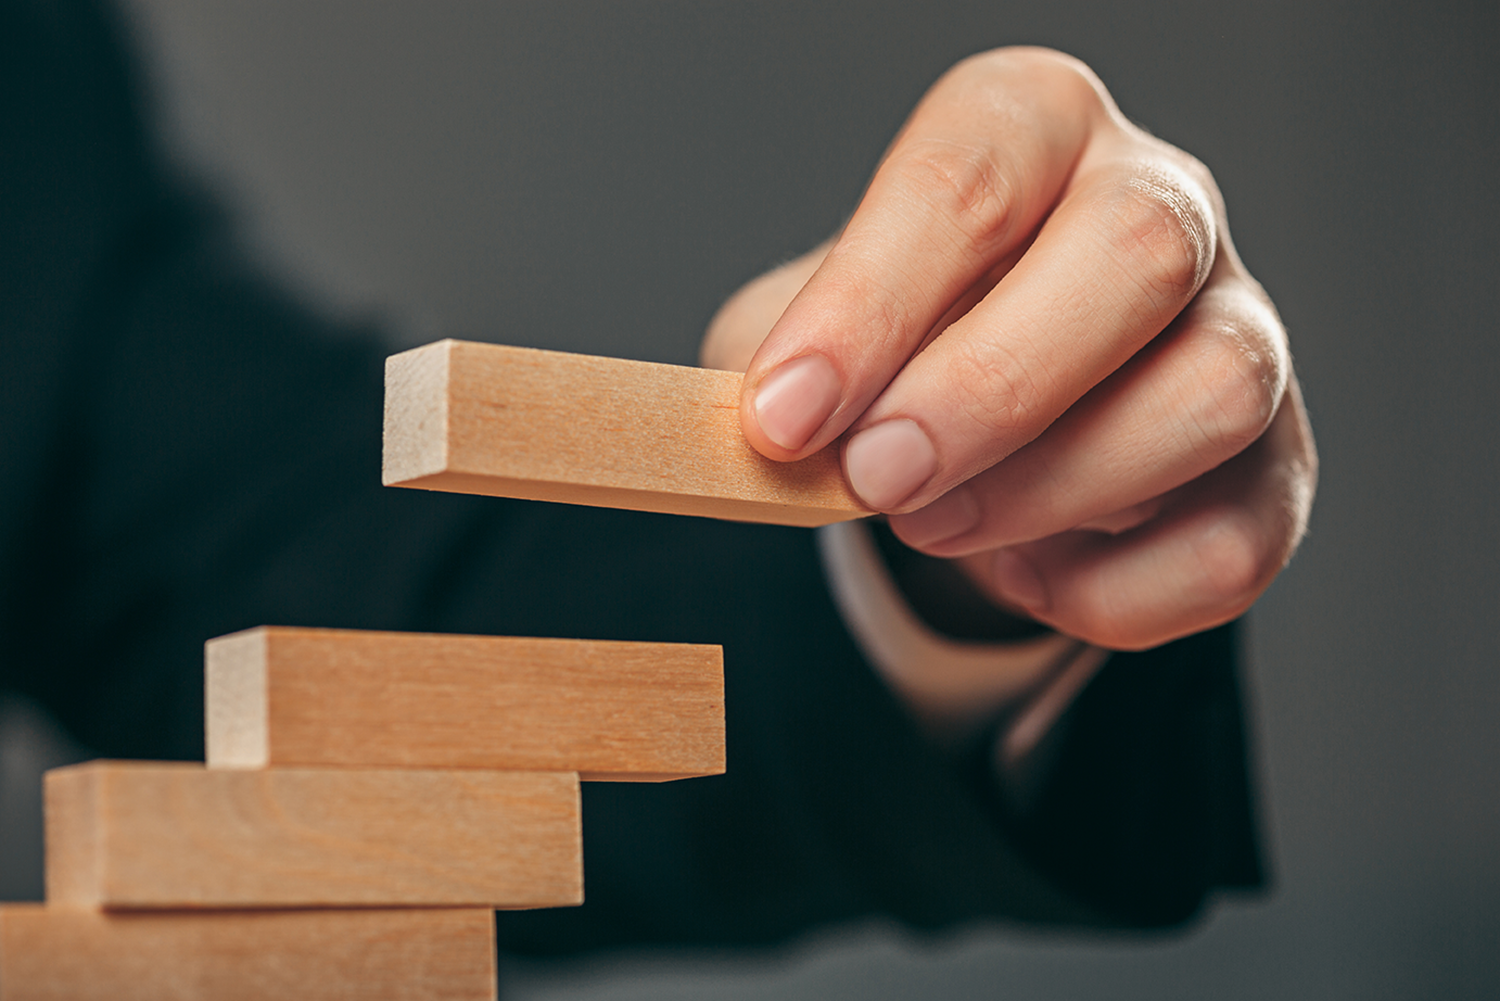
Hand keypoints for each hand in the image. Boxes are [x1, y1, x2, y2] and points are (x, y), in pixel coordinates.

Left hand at [701, 47, 1316, 650]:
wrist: (974, 419)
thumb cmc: (891, 350)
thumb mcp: (804, 332)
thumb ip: (784, 365)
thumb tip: (777, 431)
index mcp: (1035, 129)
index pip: (970, 177)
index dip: (869, 306)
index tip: (785, 418)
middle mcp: (1162, 205)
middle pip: (1137, 255)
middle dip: (988, 391)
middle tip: (875, 479)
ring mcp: (1240, 333)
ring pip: (1213, 394)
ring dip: (1054, 490)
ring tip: (935, 527)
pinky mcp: (1276, 470)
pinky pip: (1231, 546)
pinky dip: (1110, 593)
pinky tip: (1027, 572)